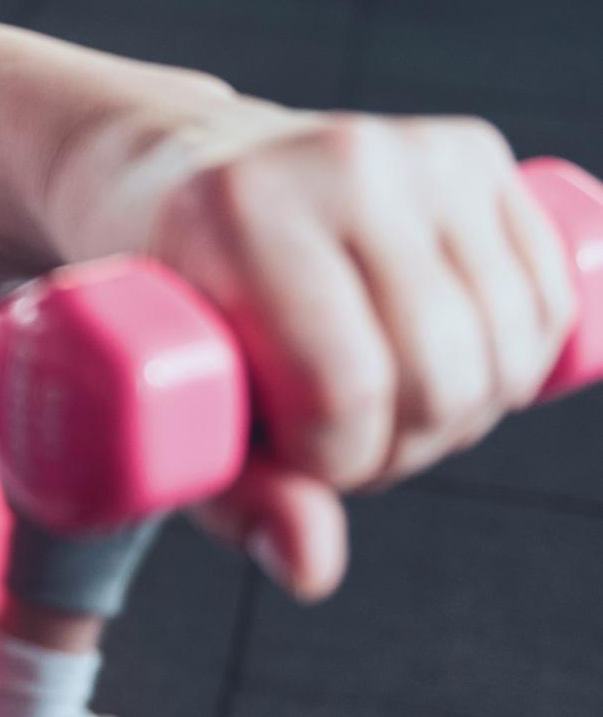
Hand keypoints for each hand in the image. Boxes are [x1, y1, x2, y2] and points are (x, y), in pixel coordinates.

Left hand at [46, 98, 574, 598]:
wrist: (169, 170)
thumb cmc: (171, 301)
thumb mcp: (172, 401)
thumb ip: (235, 496)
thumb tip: (311, 567)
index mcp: (237, 211)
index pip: (343, 386)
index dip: (333, 460)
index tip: (290, 454)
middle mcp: (335, 161)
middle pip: (439, 375)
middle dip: (399, 446)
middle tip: (337, 437)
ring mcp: (413, 149)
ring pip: (506, 347)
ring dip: (460, 412)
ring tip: (381, 399)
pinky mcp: (472, 149)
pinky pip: (548, 298)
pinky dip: (518, 360)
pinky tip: (450, 360)